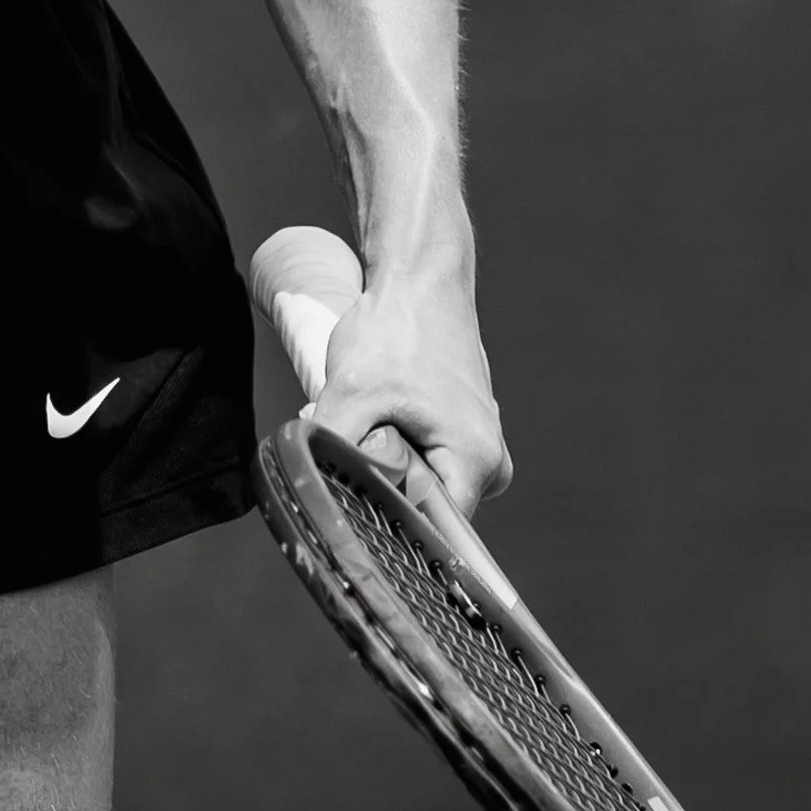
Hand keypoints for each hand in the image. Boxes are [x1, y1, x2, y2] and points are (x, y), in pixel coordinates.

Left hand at [312, 272, 510, 517]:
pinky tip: (377, 407)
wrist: (419, 279)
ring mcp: (478, 446)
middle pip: (422, 506)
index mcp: (476, 464)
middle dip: (380, 480)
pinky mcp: (460, 430)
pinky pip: (420, 456)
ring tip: (368, 411)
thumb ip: (337, 450)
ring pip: (416, 478)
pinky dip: (391, 439)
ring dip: (382, 456)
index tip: (351, 498)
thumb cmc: (395, 330)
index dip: (386, 522)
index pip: (432, 531)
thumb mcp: (351, 392)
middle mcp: (490, 464)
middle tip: (357, 433)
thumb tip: (321, 495)